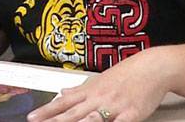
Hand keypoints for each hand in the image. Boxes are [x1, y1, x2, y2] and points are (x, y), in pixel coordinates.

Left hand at [27, 49, 171, 121]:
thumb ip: (80, 90)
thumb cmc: (127, 75)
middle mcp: (98, 99)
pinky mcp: (132, 114)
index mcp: (90, 92)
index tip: (31, 117)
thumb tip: (61, 93)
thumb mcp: (99, 80)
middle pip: (73, 113)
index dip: (47, 111)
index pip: (63, 103)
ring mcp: (115, 107)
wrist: (153, 68)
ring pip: (92, 119)